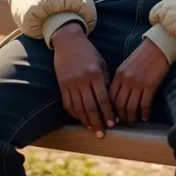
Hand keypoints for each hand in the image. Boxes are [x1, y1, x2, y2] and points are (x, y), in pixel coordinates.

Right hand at [52, 22, 114, 137]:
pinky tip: (81, 119)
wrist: (68, 41)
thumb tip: (109, 99)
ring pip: (79, 108)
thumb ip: (105, 80)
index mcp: (95, 74)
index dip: (108, 113)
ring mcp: (70, 84)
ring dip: (86, 121)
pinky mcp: (62, 85)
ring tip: (92, 130)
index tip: (113, 124)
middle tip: (103, 134)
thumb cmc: (88, 51)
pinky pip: (68, 104)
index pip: (103, 99)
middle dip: (97, 122)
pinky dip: (75, 114)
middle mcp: (82, 81)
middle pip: (91, 107)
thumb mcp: (100, 62)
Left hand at [110, 39, 169, 125]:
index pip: (110, 97)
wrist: (158, 47)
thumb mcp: (126, 66)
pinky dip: (144, 113)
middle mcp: (126, 80)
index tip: (113, 116)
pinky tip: (145, 117)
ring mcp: (138, 84)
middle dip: (120, 117)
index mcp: (118, 75)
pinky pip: (145, 104)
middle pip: (119, 104)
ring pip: (131, 107)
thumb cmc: (142, 56)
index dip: (110, 109)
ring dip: (131, 118)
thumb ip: (120, 79)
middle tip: (123, 123)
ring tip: (133, 122)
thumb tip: (118, 96)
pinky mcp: (150, 86)